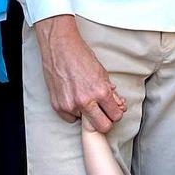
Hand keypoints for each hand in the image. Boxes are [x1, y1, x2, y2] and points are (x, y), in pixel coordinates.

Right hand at [33, 15, 125, 131]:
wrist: (60, 47)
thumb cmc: (81, 56)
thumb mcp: (102, 73)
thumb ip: (110, 92)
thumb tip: (117, 105)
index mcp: (100, 91)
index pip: (115, 116)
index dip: (115, 113)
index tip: (112, 110)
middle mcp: (85, 101)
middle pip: (103, 127)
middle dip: (105, 121)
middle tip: (102, 113)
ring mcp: (70, 105)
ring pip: (84, 121)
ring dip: (86, 114)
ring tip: (83, 98)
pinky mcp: (57, 106)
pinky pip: (70, 118)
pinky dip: (73, 112)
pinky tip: (73, 98)